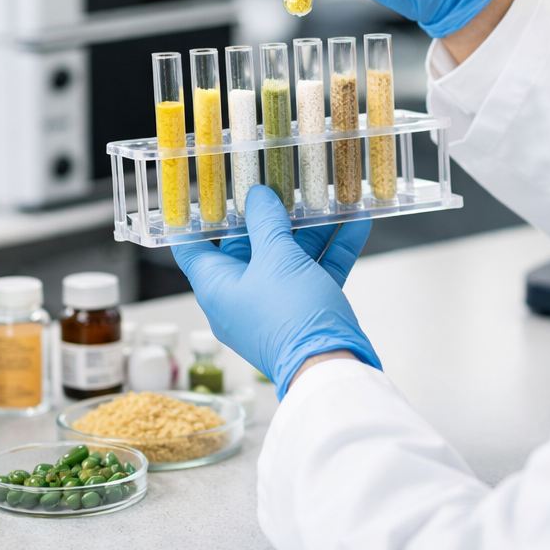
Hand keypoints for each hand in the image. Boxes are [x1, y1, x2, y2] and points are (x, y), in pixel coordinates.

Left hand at [171, 186, 378, 397]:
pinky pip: (316, 270)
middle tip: (282, 180)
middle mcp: (242, 295)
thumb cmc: (290, 317)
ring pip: (289, 255)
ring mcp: (276, 302)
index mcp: (218, 286)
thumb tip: (258, 197)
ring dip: (310, 227)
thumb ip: (267, 223)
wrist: (330, 369)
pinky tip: (357, 221)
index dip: (195, 219)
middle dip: (269, 213)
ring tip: (327, 197)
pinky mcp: (306, 309)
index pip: (193, 248)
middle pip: (249, 245)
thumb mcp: (277, 259)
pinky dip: (334, 247)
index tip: (207, 192)